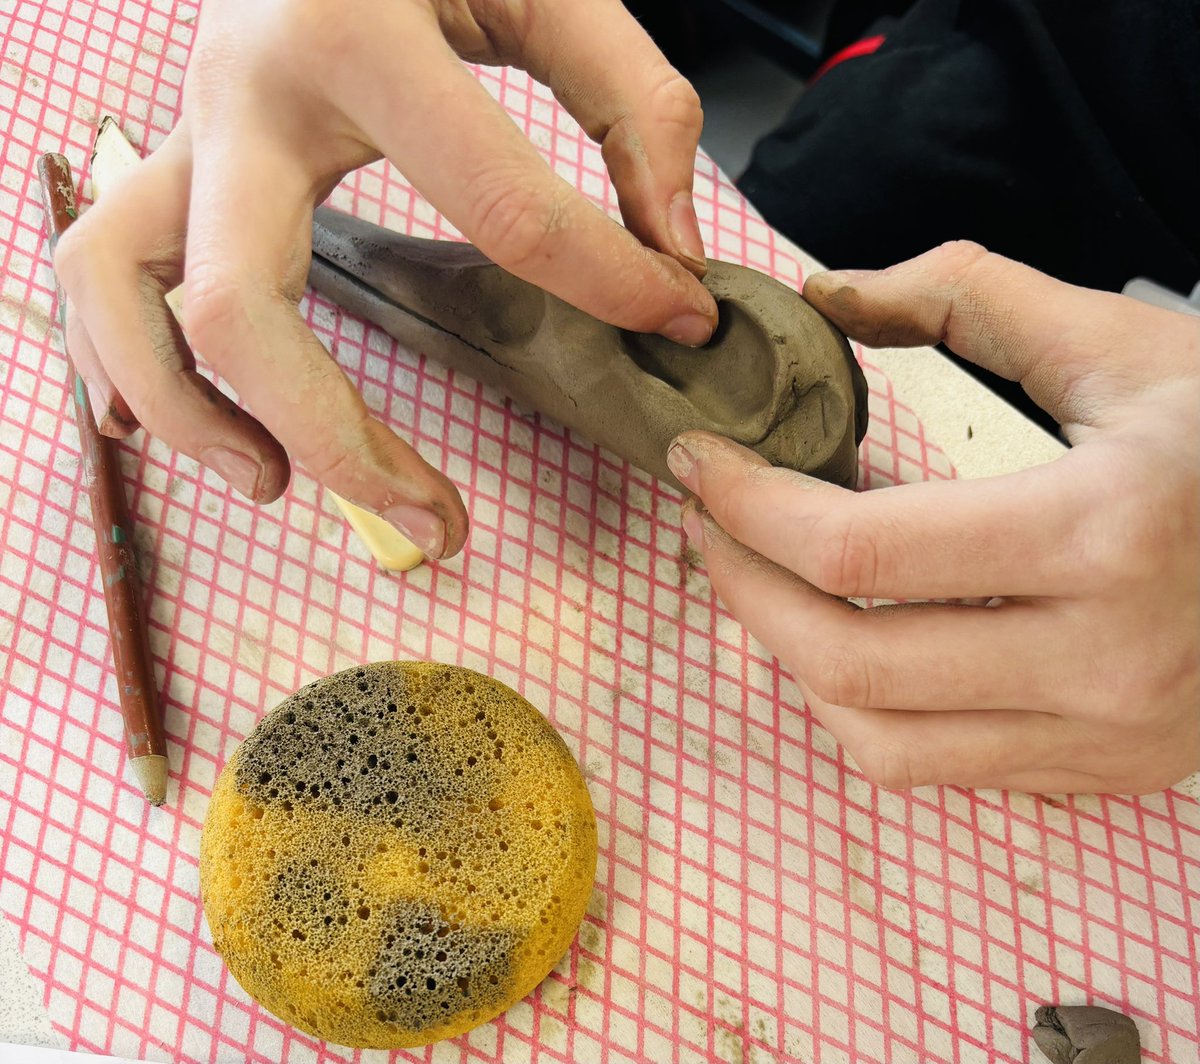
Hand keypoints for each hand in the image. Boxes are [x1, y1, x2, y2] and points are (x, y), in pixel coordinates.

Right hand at [53, 0, 717, 557]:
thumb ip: (636, 106)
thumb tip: (674, 257)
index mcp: (352, 34)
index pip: (498, 205)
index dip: (605, 281)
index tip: (678, 319)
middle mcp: (239, 94)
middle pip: (231, 302)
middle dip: (333, 434)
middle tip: (434, 520)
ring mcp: (186, 131)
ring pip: (118, 292)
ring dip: (187, 411)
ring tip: (277, 484)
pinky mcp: (172, 161)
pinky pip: (104, 275)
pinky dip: (128, 364)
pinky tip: (199, 421)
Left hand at [668, 241, 1199, 793]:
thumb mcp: (1120, 344)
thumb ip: (966, 298)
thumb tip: (826, 295)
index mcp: (1103, 531)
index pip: (859, 551)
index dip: (750, 507)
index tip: (703, 464)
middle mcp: (1102, 658)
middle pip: (846, 661)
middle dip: (743, 588)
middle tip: (708, 523)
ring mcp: (1104, 734)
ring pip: (878, 740)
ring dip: (787, 659)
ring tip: (756, 581)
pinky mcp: (1102, 770)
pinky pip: (935, 767)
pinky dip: (858, 710)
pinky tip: (840, 641)